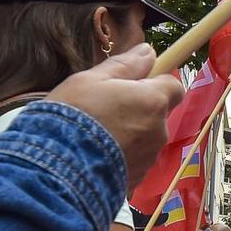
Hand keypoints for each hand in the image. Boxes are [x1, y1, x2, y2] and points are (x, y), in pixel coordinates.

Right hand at [47, 44, 183, 190]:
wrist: (56, 168)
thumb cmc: (73, 116)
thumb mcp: (92, 79)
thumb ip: (126, 65)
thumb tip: (149, 51)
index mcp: (153, 101)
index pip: (174, 86)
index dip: (157, 83)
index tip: (136, 83)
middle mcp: (159, 131)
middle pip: (158, 114)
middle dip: (139, 109)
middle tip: (106, 108)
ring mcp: (149, 158)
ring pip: (145, 138)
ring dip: (130, 134)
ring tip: (96, 135)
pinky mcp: (137, 179)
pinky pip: (134, 160)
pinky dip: (122, 156)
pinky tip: (96, 155)